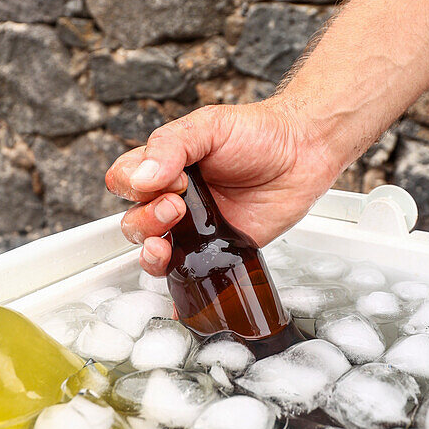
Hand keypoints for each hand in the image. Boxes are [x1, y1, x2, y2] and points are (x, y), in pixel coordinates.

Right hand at [105, 96, 339, 274]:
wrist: (304, 152)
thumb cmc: (258, 133)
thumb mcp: (209, 126)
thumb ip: (172, 145)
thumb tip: (142, 177)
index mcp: (165, 166)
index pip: (124, 181)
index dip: (135, 185)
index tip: (171, 179)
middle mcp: (175, 199)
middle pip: (133, 222)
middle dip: (147, 220)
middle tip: (179, 207)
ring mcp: (195, 229)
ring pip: (154, 253)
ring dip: (152, 255)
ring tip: (167, 246)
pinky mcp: (219, 251)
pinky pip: (190, 277)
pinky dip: (181, 294)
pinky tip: (181, 302)